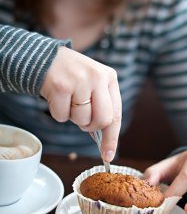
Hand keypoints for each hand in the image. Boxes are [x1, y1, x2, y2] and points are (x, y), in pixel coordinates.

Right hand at [40, 46, 121, 161]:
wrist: (43, 57)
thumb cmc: (70, 75)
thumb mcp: (92, 83)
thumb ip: (101, 106)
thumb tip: (104, 140)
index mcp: (109, 77)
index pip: (116, 114)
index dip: (112, 138)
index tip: (108, 155)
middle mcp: (97, 77)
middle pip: (102, 121)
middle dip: (90, 127)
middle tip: (81, 120)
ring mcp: (79, 81)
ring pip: (81, 120)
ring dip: (72, 117)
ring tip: (67, 100)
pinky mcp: (61, 86)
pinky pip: (61, 117)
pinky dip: (57, 112)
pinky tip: (56, 97)